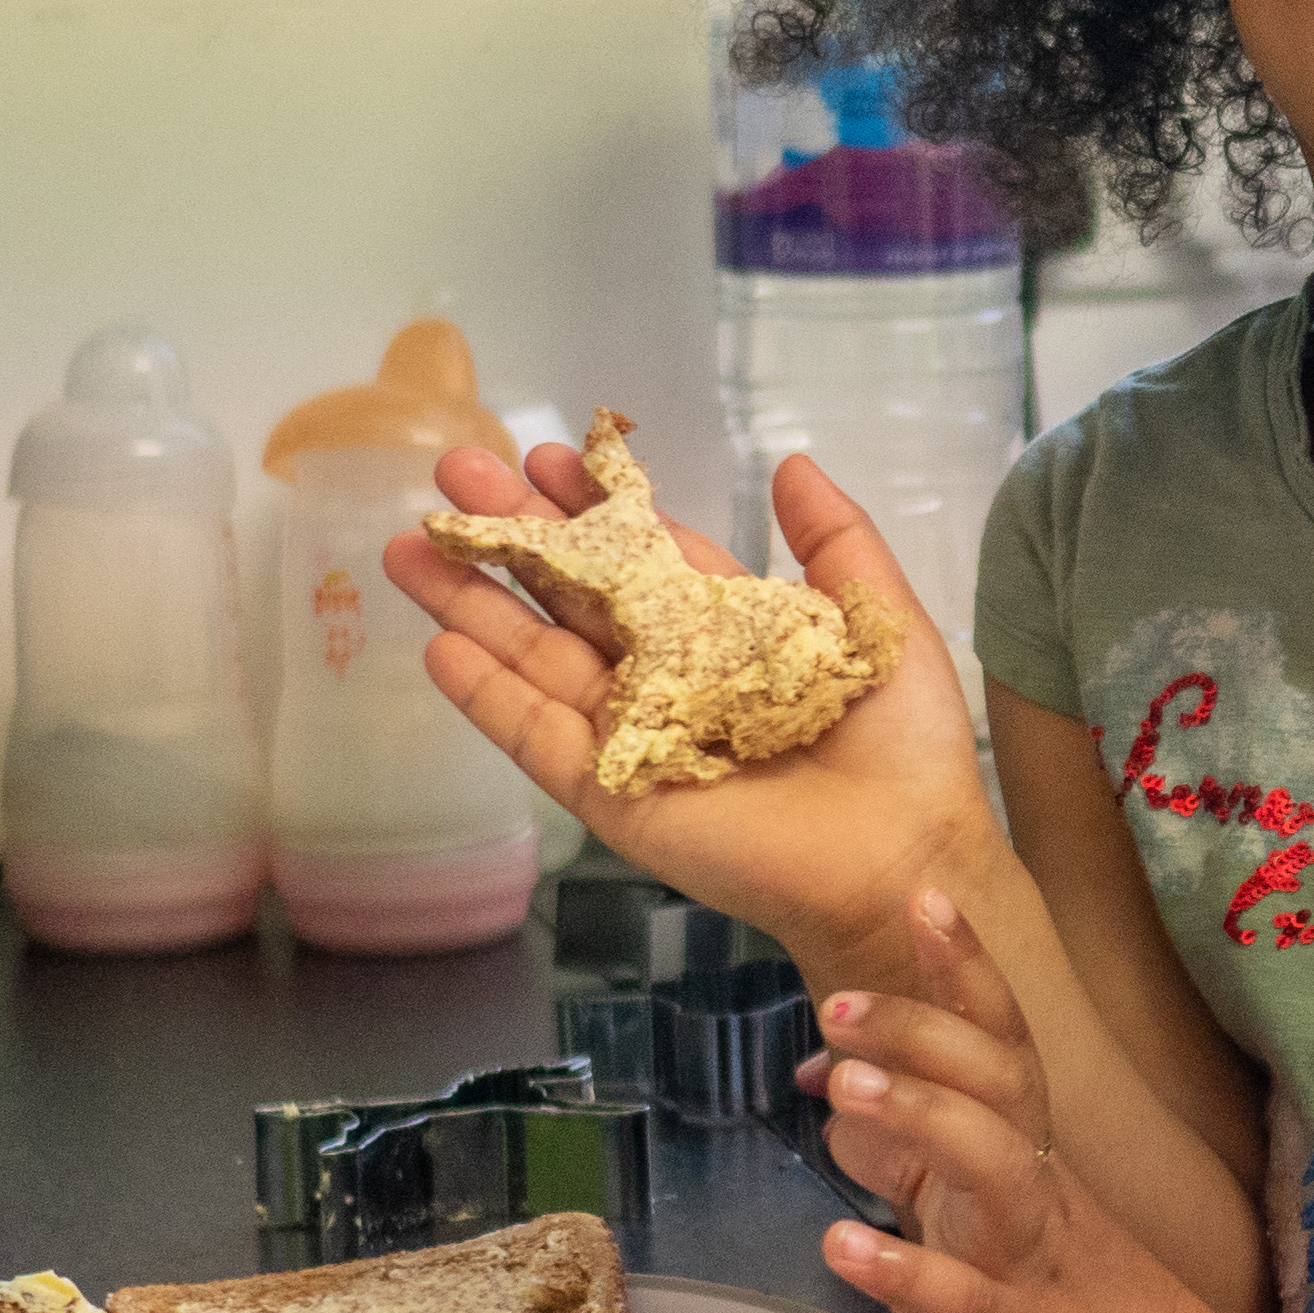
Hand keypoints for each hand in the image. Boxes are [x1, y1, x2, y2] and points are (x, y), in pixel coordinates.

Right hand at [381, 442, 990, 982]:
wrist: (902, 858)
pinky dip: (486, 695)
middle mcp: (666, 679)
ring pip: (533, 659)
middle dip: (512, 534)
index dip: (592, 507)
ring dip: (470, 603)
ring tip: (408, 545)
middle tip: (454, 468)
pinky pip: (536, 738)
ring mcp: (630, 736)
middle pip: (571, 596)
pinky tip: (440, 644)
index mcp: (726, 633)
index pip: (640, 558)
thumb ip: (836, 541)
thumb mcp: (880, 619)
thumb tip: (791, 461)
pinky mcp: (610, 794)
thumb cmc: (906, 749)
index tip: (544, 454)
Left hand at [814, 895, 1243, 1312]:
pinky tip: (840, 1246)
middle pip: (994, 1086)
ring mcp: (1034, 1272)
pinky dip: (902, 1272)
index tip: (925, 896)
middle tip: (840, 999)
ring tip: (844, 1080)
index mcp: (1039, 1171)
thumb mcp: (1018, 1233)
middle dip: (920, 1030)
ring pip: (989, 1172)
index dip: (967, 973)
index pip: (1006, 1049)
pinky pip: (962, 1303)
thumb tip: (851, 1091)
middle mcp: (1040, 1203)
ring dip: (919, 1115)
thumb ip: (941, 1165)